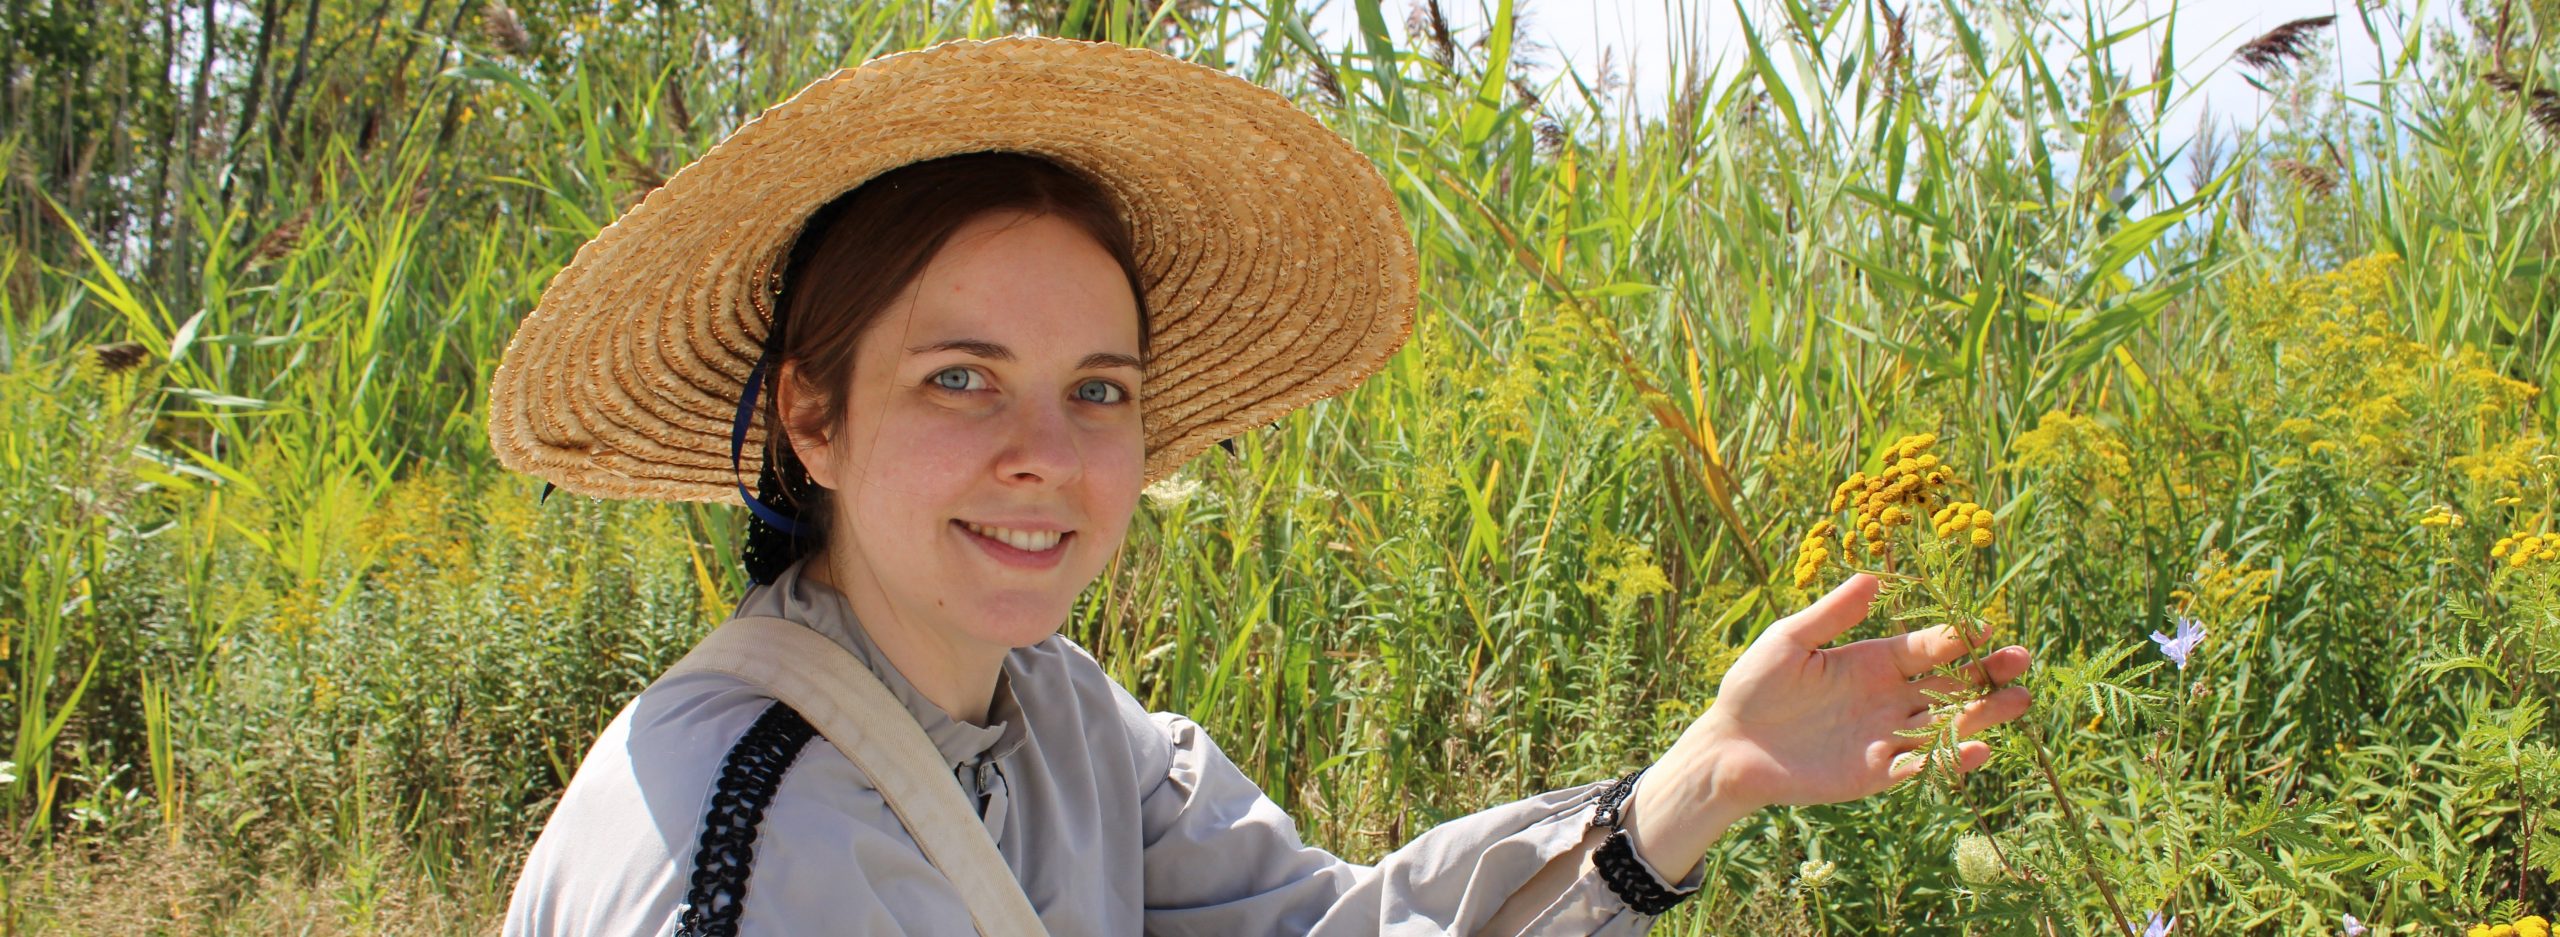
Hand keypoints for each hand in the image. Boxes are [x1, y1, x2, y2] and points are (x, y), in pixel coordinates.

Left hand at [1624, 574, 2033, 877]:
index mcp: (1873, 661)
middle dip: (1986, 674)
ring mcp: (1885, 736)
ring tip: (2019, 702)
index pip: (1927, 647)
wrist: (1729, 744)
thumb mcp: (1790, 641)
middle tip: (2022, 662)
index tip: (1985, 628)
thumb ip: (1832, 614)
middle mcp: (1888, 698)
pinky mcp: (1874, 774)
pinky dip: (1949, 759)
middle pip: (1950, 686)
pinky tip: (1977, 748)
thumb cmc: (1755, 686)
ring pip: (1946, 724)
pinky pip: (1920, 766)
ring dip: (1982, 715)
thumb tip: (1874, 577)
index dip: (1956, 637)